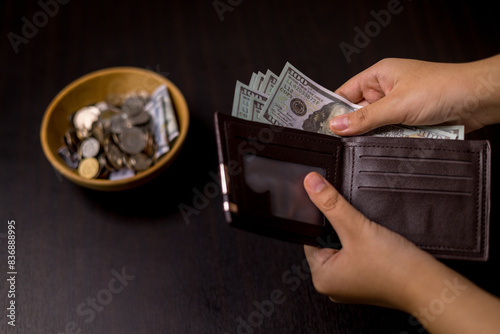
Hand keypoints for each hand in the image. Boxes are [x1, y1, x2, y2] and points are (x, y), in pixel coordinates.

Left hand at [303, 172, 446, 310]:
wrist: (429, 285)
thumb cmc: (395, 267)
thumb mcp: (356, 228)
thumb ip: (331, 204)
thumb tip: (311, 183)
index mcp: (321, 278)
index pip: (310, 238)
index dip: (319, 219)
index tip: (326, 203)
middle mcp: (333, 284)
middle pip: (326, 242)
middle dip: (338, 227)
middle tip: (353, 221)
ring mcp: (351, 284)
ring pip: (344, 247)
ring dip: (353, 234)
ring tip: (366, 231)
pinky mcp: (367, 280)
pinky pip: (357, 255)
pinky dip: (363, 244)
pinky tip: (374, 239)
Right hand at [330, 56, 499, 134]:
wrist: (479, 100)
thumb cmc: (444, 88)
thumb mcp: (397, 104)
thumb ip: (365, 118)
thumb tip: (337, 126)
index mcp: (379, 75)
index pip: (345, 92)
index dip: (332, 108)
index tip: (321, 126)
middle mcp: (387, 90)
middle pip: (359, 113)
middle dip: (356, 127)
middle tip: (347, 141)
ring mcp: (399, 107)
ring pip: (375, 127)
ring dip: (376, 135)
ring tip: (376, 140)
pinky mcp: (410, 122)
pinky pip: (391, 135)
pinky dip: (390, 141)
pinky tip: (391, 144)